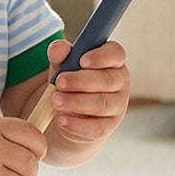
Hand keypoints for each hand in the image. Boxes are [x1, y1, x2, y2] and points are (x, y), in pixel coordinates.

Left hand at [46, 39, 129, 154]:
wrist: (69, 114)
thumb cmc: (70, 83)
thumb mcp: (63, 66)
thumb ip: (61, 56)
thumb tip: (58, 47)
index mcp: (111, 61)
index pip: (116, 54)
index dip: (101, 56)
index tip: (82, 60)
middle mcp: (119, 82)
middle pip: (107, 80)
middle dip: (81, 81)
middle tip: (60, 82)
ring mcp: (117, 106)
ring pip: (102, 104)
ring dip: (76, 102)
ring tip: (55, 101)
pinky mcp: (107, 127)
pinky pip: (96, 128)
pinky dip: (77, 125)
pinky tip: (62, 120)